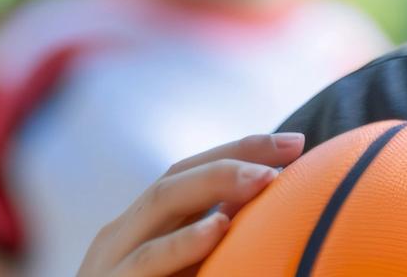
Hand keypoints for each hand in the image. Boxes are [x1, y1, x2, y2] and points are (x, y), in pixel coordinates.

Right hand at [75, 132, 305, 276]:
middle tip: (290, 149)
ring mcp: (111, 260)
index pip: (188, 172)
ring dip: (215, 183)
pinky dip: (183, 242)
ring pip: (159, 202)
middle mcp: (122, 234)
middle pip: (177, 176)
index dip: (238, 150)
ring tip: (264, 179)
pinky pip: (147, 261)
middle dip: (235, 155)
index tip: (295, 143)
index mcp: (140, 228)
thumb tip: (266, 205)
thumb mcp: (185, 275)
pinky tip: (218, 229)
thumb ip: (211, 244)